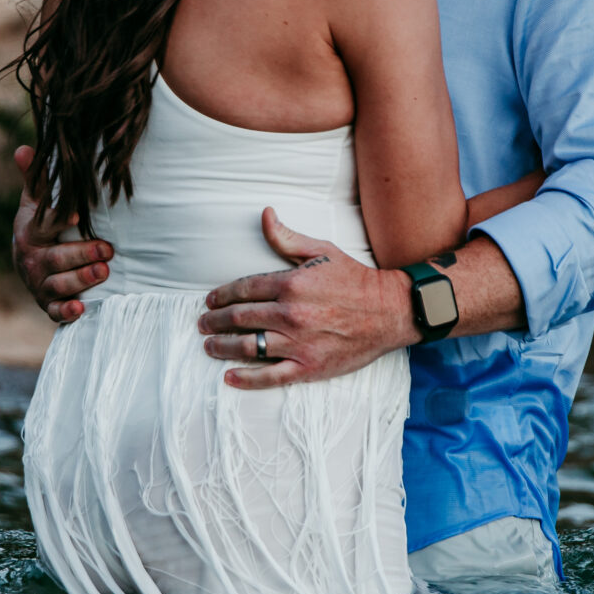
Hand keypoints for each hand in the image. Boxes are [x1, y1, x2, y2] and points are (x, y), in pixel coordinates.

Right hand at [11, 145, 111, 323]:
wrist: (27, 262)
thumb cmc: (39, 226)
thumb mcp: (34, 202)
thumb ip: (35, 178)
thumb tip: (24, 148)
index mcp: (30, 233)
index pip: (44, 225)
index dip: (58, 220)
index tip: (76, 215)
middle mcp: (32, 260)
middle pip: (56, 259)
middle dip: (82, 255)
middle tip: (108, 250)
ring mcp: (39, 284)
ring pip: (58, 285)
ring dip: (81, 280)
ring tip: (103, 271)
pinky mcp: (48, 304)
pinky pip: (55, 311)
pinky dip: (67, 312)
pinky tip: (82, 309)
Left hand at [198, 208, 415, 389]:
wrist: (390, 311)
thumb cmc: (355, 280)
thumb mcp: (321, 251)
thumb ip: (287, 238)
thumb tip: (265, 215)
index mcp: (290, 284)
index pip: (243, 289)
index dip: (221, 296)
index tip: (210, 301)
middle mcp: (290, 314)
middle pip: (239, 318)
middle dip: (215, 321)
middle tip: (203, 324)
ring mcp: (298, 343)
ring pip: (248, 347)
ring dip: (222, 347)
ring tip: (210, 345)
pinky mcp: (309, 366)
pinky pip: (270, 376)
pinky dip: (246, 378)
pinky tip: (230, 376)